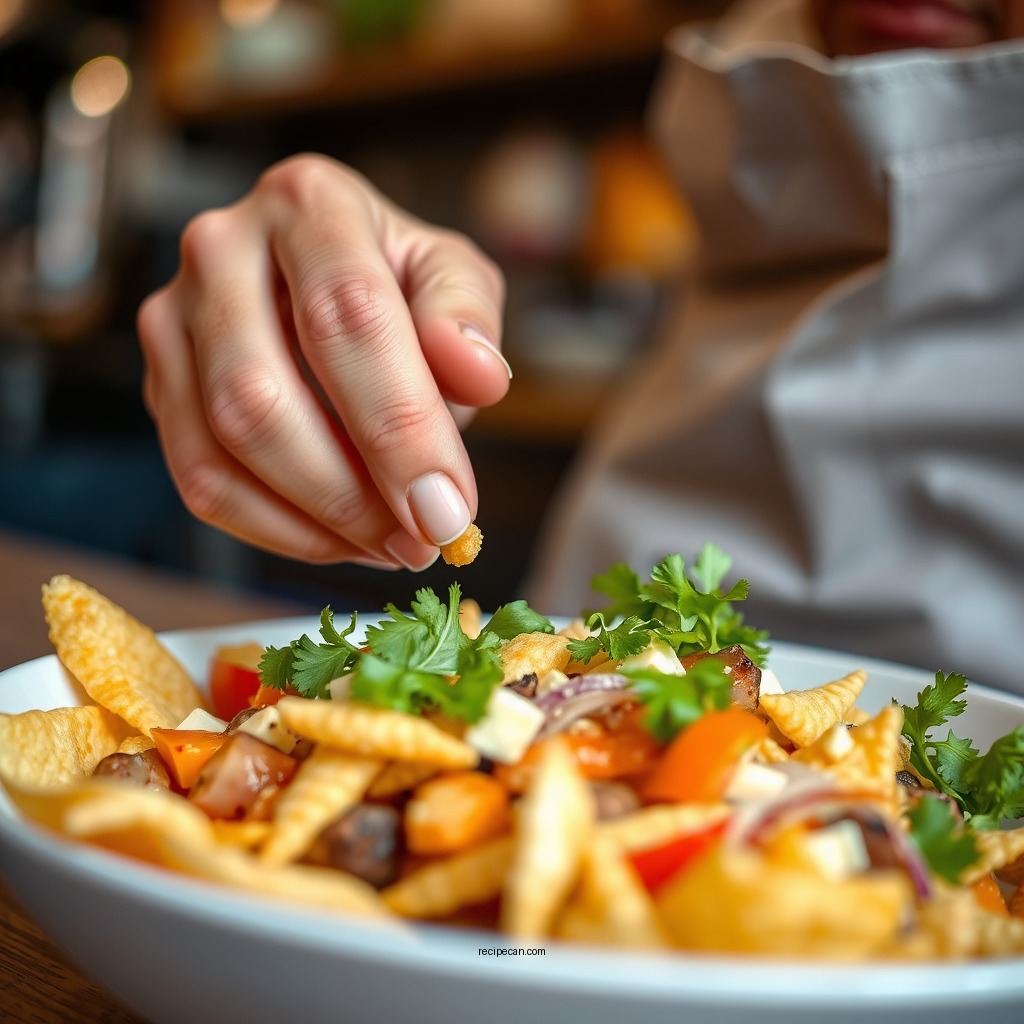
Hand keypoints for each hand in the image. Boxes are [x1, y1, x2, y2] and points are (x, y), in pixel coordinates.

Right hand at [138, 154, 509, 569]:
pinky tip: (341, 539)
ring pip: (221, 448)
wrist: (330, 279)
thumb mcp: (453, 278)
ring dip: (314, 522)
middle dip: (350, 493)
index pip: (347, 315)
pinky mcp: (162, 383)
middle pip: (260, 395)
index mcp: (309, 204)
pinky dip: (277, 530)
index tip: (447, 508)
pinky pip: (201, 479)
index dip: (399, 425)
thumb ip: (469, 318)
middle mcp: (221, 248)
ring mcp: (174, 318)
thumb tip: (479, 374)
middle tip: (423, 542)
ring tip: (391, 545)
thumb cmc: (399, 283)